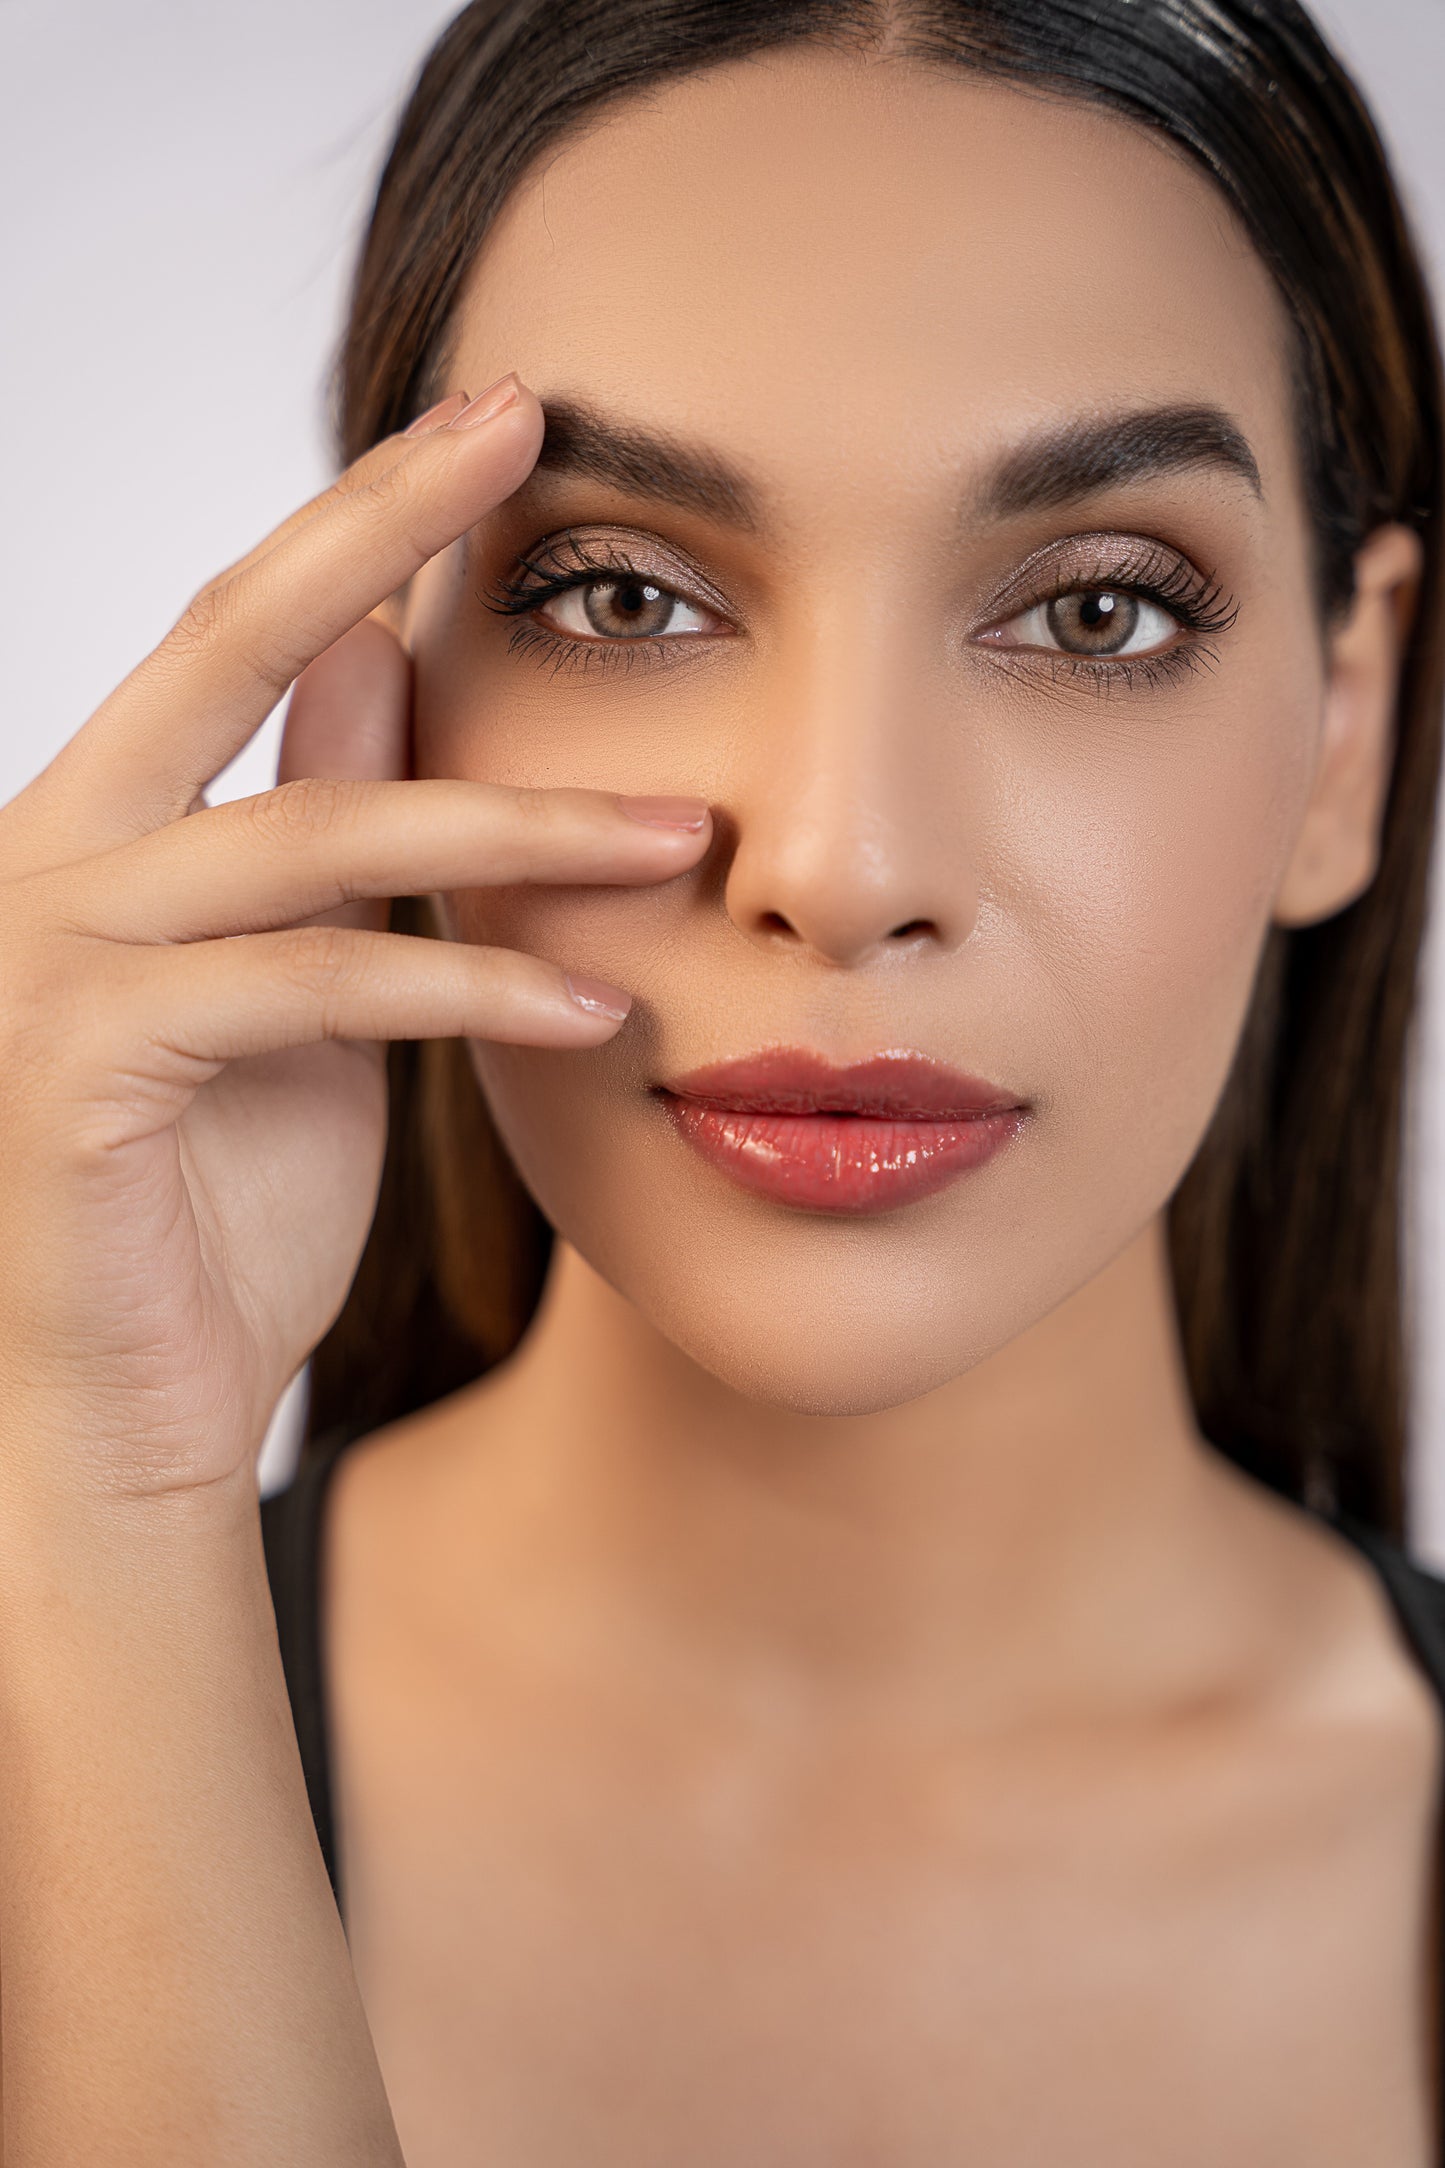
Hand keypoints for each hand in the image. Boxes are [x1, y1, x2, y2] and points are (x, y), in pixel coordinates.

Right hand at [0, 379, 710, 1502]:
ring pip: (311, 840)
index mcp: (104, 827)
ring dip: (512, 827)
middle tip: (532, 430)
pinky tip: (594, 1011)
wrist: (120, 1418)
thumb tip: (371, 652)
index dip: (365, 518)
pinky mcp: (79, 1072)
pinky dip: (464, 993)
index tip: (501, 416)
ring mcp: (45, 960)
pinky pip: (307, 993)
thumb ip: (319, 824)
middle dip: (380, 527)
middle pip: (224, 644)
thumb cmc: (211, 1217)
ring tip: (674, 835)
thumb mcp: (301, 998)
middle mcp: (47, 859)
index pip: (238, 630)